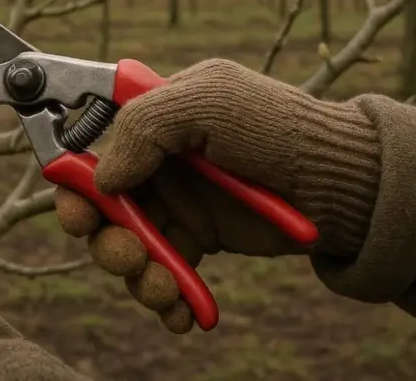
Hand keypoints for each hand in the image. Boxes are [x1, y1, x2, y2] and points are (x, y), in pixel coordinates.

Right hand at [55, 59, 379, 332]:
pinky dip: (166, 298)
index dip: (75, 184)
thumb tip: (103, 180)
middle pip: (102, 207)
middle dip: (106, 239)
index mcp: (154, 116)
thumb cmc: (277, 128)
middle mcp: (159, 160)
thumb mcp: (209, 103)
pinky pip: (166, 272)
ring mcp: (179, 201)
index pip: (91, 148)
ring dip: (138, 274)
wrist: (340, 183)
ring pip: (129, 246)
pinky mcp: (201, 238)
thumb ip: (145, 127)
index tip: (79, 215)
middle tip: (128, 257)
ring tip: (164, 289)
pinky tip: (181, 312)